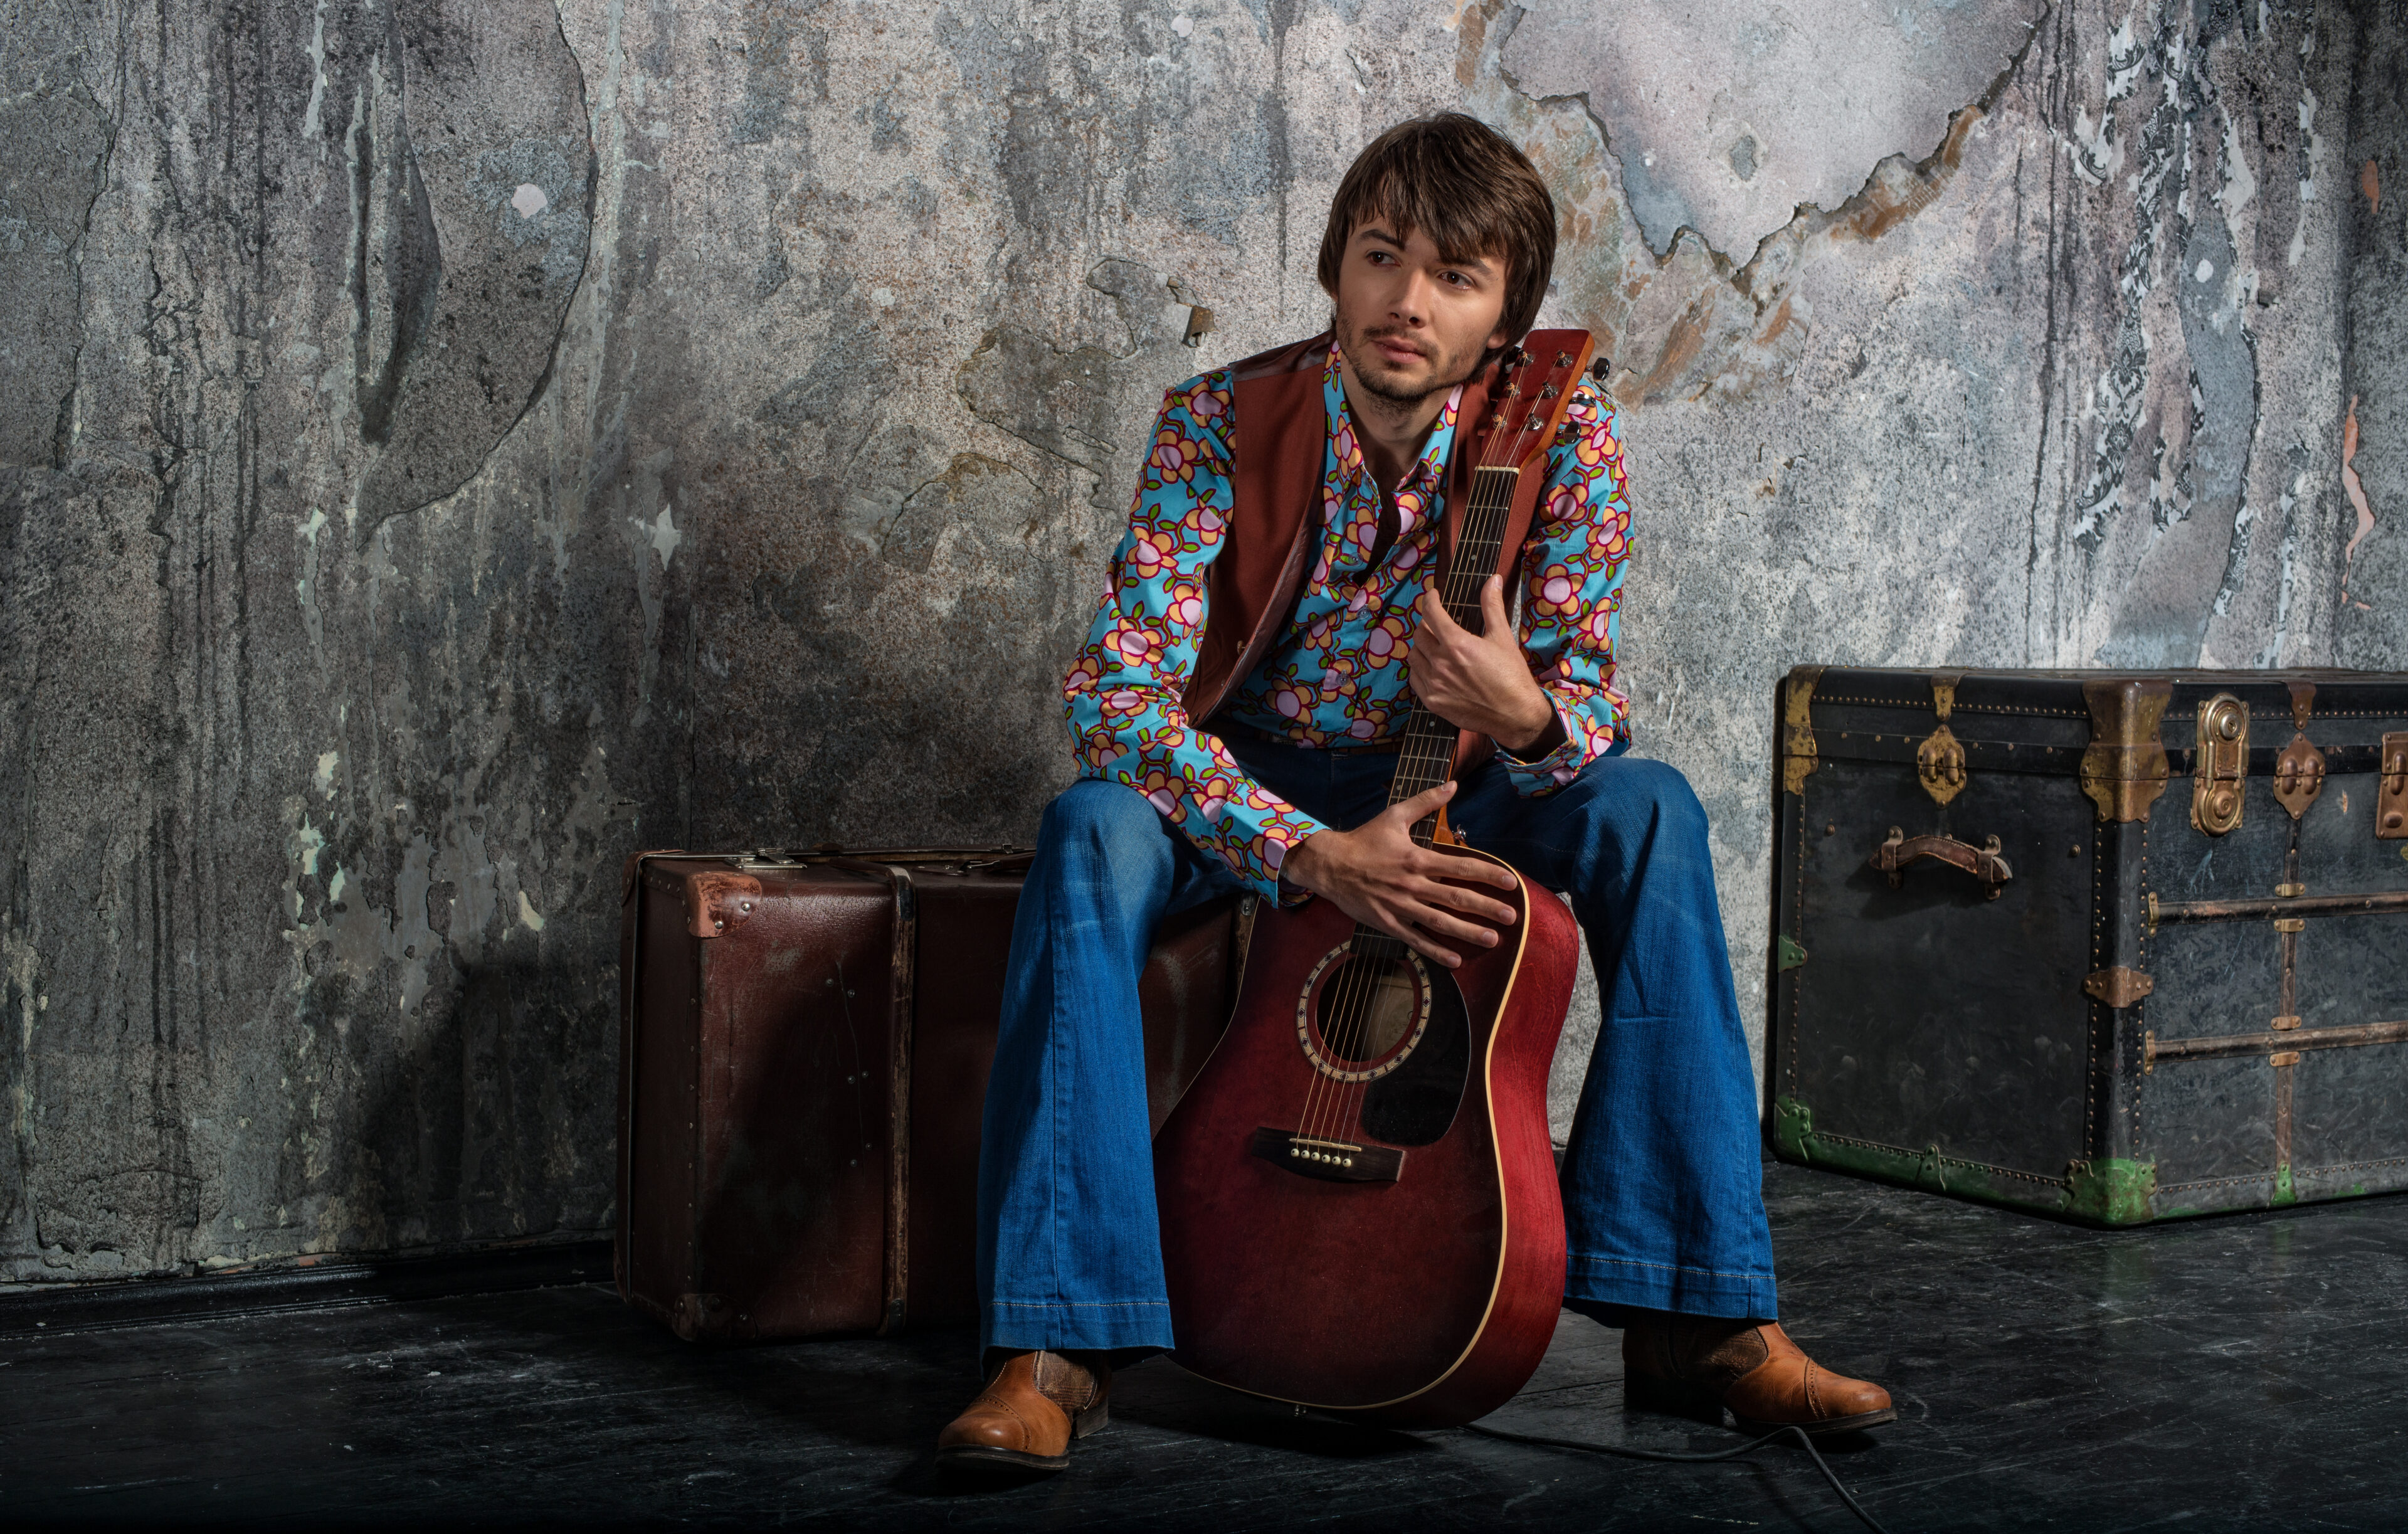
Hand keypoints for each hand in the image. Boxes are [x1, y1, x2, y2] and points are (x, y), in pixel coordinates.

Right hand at [1280, 781, 1519, 967]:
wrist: (1328, 864)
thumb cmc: (1363, 840)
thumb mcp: (1395, 815)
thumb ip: (1426, 801)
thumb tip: (1453, 785)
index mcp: (1417, 858)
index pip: (1461, 866)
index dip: (1488, 874)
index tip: (1510, 882)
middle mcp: (1412, 884)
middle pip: (1456, 897)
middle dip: (1487, 907)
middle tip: (1512, 916)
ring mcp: (1400, 906)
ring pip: (1440, 922)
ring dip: (1468, 932)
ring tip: (1493, 940)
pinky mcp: (1388, 922)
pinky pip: (1415, 940)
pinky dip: (1435, 951)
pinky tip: (1456, 960)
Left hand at [1410, 576, 1555, 752]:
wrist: (1515, 714)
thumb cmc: (1512, 675)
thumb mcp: (1503, 637)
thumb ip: (1492, 606)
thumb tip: (1493, 579)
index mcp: (1458, 644)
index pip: (1431, 613)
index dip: (1429, 600)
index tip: (1433, 596)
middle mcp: (1441, 663)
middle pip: (1420, 634)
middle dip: (1427, 624)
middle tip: (1438, 624)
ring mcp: (1434, 684)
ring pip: (1414, 656)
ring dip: (1421, 646)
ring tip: (1435, 645)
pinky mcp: (1432, 702)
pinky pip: (1414, 678)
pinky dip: (1419, 669)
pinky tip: (1432, 667)